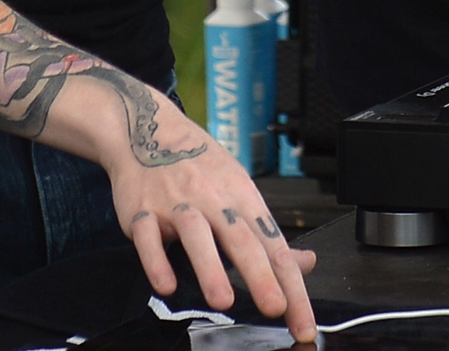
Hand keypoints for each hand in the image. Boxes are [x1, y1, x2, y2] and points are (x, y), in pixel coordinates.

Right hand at [97, 89, 317, 338]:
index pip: (273, 246)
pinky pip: (149, 236)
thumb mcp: (239, 191)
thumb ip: (266, 235)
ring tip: (223, 301)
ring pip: (196, 234)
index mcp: (242, 198)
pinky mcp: (143, 211)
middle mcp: (213, 199)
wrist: (148, 130)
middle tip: (275, 308)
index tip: (301, 319)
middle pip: (241, 238)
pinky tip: (166, 285)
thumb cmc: (199, 166)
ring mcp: (176, 203)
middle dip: (260, 275)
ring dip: (210, 267)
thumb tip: (305, 265)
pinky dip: (156, 260)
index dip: (291, 284)